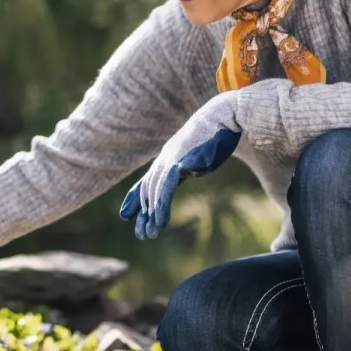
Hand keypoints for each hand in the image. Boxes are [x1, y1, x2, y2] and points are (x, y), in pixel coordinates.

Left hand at [120, 93, 241, 239]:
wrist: (224, 115)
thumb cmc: (217, 134)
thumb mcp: (199, 152)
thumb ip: (190, 161)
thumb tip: (190, 169)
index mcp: (169, 156)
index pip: (148, 180)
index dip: (135, 197)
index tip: (126, 214)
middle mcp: (166, 158)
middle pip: (148, 188)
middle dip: (143, 213)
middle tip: (142, 235)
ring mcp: (171, 158)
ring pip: (154, 190)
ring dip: (152, 214)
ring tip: (150, 233)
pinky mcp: (181, 161)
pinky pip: (166, 187)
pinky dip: (161, 204)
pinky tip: (160, 219)